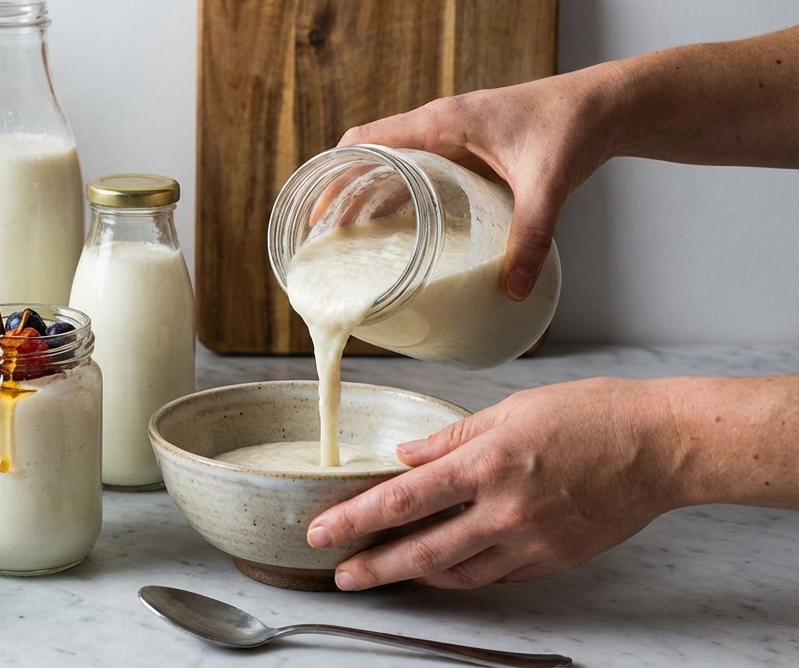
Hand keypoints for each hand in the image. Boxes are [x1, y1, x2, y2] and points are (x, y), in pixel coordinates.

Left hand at [306, 377, 684, 589]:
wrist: (662, 446)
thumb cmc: (592, 415)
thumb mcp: (512, 409)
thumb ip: (451, 437)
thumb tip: (406, 456)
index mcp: (488, 463)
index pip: (404, 499)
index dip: (356, 519)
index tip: (322, 531)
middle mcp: (506, 509)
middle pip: (422, 550)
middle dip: (374, 567)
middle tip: (340, 575)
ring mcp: (531, 541)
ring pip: (458, 572)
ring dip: (416, 575)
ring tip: (385, 571)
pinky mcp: (554, 560)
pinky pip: (496, 575)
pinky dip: (463, 574)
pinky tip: (443, 567)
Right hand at [337, 69, 618, 300]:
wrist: (606, 107)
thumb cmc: (573, 127)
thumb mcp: (548, 184)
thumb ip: (531, 237)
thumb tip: (513, 290)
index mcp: (443, 121)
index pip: (368, 140)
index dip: (337, 173)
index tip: (317, 210)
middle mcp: (439, 126)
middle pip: (370, 156)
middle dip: (343, 192)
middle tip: (325, 236)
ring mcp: (452, 138)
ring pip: (393, 166)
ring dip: (369, 196)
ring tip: (350, 240)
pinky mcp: (467, 153)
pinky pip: (419, 173)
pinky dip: (400, 198)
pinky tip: (400, 233)